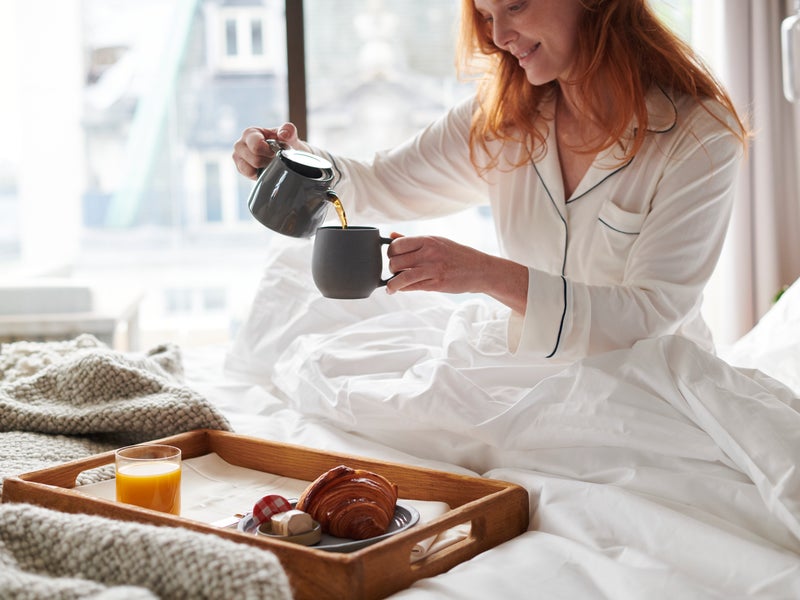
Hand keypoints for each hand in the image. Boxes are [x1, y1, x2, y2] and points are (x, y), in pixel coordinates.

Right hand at [231, 122, 304, 179]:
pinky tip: (264, 169)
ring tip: (270, 163)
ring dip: (264, 168)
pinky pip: (249, 176)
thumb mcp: (289, 135)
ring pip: (250, 170)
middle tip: (274, 158)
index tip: (276, 152)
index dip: (269, 152)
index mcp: (250, 133)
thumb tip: (283, 135)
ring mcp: (238, 157)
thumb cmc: (283, 143)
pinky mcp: (240, 169)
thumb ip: (289, 130)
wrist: (282, 154)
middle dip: (268, 161)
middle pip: (255, 160)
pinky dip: (259, 174)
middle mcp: (240, 144)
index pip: (256, 145)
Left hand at [385, 234, 527, 312]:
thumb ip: (413, 241)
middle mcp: (429, 253)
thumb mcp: (437, 241)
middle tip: (395, 272)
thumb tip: (392, 236)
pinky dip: (403, 289)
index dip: (390, 253)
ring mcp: (433, 269)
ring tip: (391, 288)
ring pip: (401, 278)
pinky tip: (401, 290)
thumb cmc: (457, 255)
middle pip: (395, 262)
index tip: (393, 257)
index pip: (396, 245)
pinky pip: (412, 287)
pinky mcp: (437, 284)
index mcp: (428, 240)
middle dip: (391, 269)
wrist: (480, 269)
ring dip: (392, 285)